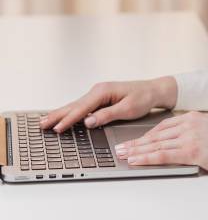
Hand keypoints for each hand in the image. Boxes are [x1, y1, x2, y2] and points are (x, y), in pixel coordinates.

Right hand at [39, 77, 177, 132]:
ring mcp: (99, 93)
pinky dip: (70, 111)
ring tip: (46, 121)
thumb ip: (107, 115)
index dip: (69, 120)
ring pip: (76, 105)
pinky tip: (62, 116)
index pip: (82, 108)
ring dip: (61, 113)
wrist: (154, 90)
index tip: (57, 128)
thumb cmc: (144, 98)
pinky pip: (82, 106)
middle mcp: (99, 90)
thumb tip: (88, 122)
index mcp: (104, 91)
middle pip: (75, 105)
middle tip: (42, 125)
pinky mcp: (101, 97)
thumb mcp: (128, 109)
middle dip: (58, 115)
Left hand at [115, 110, 207, 175]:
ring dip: (136, 150)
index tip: (133, 142)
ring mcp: (190, 136)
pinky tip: (136, 160)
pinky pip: (164, 155)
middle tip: (119, 148)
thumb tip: (176, 145)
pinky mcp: (192, 150)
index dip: (146, 135)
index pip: (163, 126)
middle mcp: (189, 123)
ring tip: (122, 155)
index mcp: (193, 117)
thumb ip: (193, 134)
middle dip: (136, 142)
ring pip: (156, 144)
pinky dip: (147, 158)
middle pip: (156, 134)